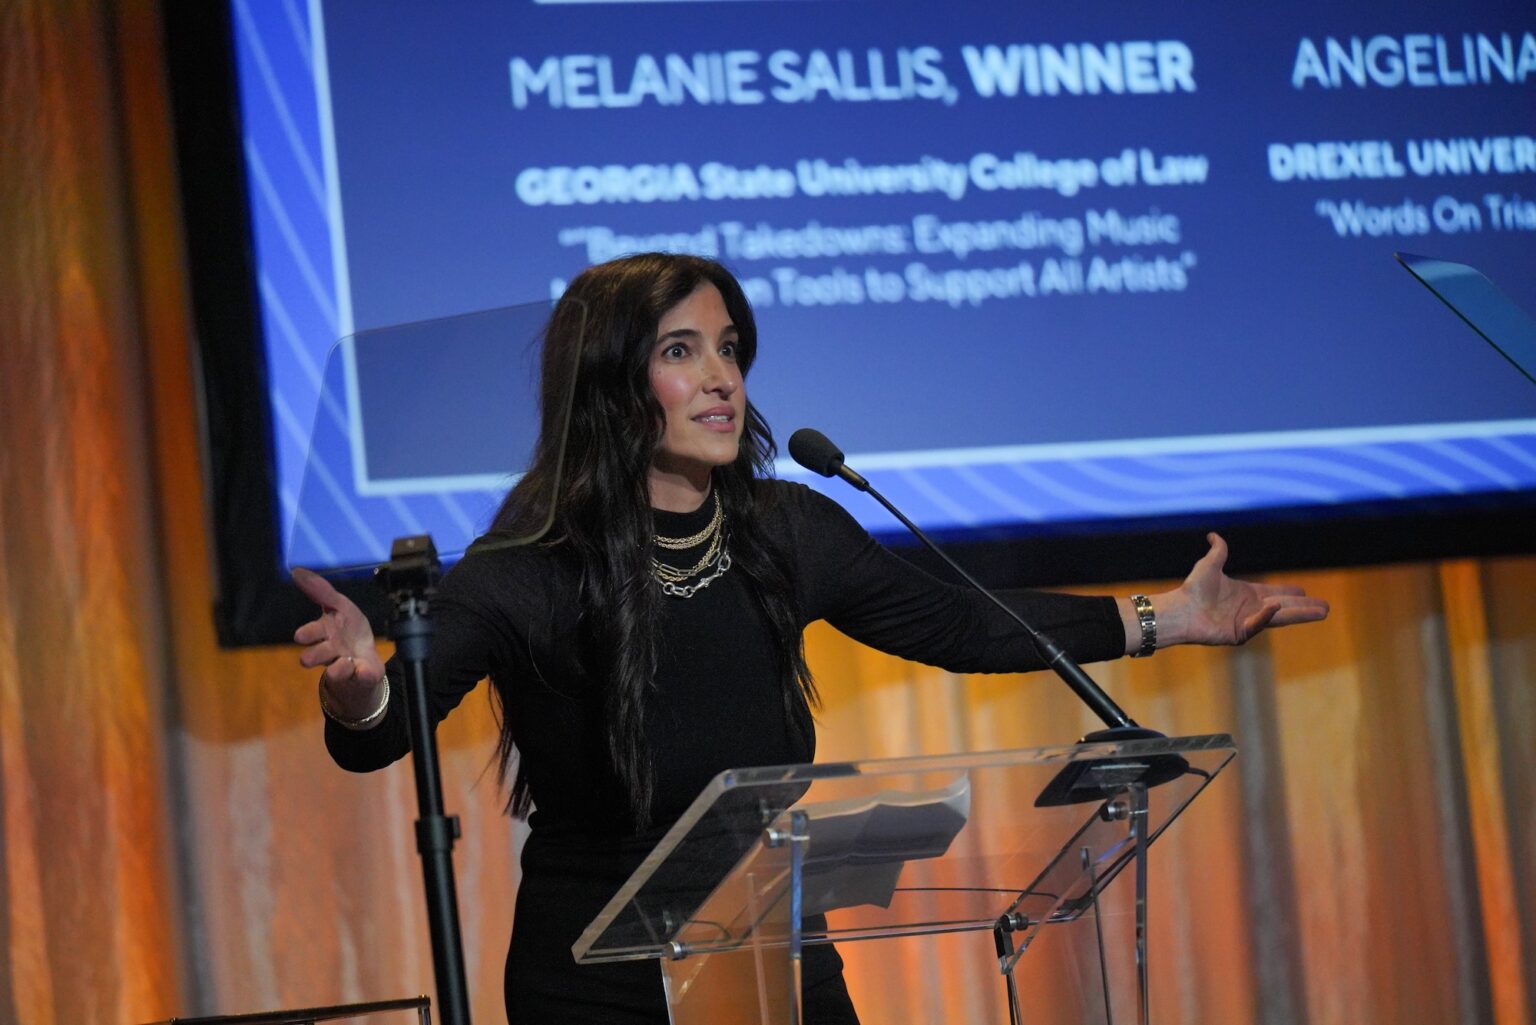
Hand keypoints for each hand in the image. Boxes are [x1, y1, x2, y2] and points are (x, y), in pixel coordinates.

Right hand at [292, 568, 385, 707]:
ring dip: (338, 667)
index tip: (300, 636)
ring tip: (343, 661)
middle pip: (319, 655)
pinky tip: (362, 669)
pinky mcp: (362, 675)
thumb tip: (296, 570)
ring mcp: (346, 665)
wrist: (365, 657)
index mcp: (324, 633)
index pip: (311, 633)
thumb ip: (320, 590)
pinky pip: (362, 676)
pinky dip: (362, 673)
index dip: (307, 634)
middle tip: (308, 659)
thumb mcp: (339, 605)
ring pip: (337, 671)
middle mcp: (331, 651)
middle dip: (316, 655)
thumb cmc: (348, 629)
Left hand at [1155, 533, 1329, 647]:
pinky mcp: (1239, 635)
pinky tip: (1276, 607)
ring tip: (1321, 612)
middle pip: (1284, 608)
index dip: (1291, 594)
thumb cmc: (1192, 589)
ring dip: (1300, 614)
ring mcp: (1246, 623)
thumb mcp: (1209, 565)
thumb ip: (1218, 551)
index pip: (1276, 594)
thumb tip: (1213, 535)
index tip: (1305, 591)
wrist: (1180, 609)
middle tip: (1326, 608)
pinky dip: (1265, 616)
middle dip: (1305, 608)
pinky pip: (1256, 624)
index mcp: (1247, 594)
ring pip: (1279, 618)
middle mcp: (1250, 609)